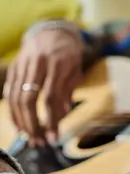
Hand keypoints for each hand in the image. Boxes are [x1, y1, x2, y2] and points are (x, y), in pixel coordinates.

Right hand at [4, 28, 84, 145]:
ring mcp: (22, 65)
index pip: (51, 97)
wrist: (52, 31)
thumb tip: (63, 113)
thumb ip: (69, 90)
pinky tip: (19, 124)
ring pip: (15, 97)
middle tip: (39, 142)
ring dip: (21, 120)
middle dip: (33, 123)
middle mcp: (37, 64)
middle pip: (29, 99)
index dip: (52, 119)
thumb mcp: (76, 69)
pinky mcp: (14, 67)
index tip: (54, 137)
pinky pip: (9, 91)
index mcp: (57, 64)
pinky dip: (12, 110)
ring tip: (29, 137)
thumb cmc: (69, 54)